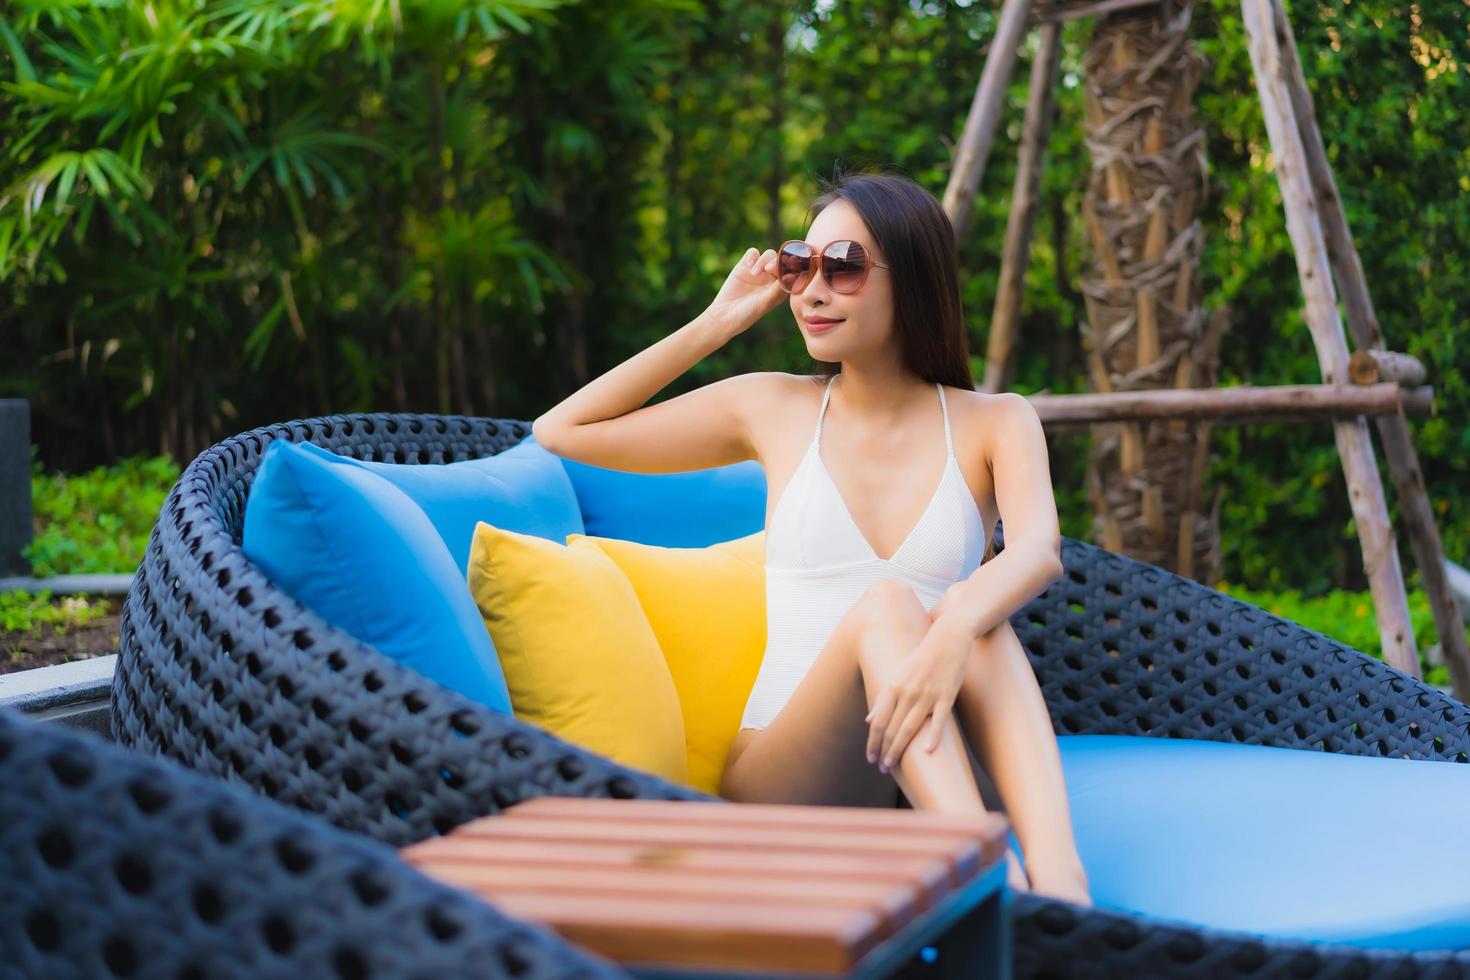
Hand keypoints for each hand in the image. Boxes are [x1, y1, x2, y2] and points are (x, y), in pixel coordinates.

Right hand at [705, 247, 786, 336]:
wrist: (725, 314)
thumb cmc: (748, 313)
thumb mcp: (766, 302)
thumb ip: (778, 288)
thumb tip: (791, 275)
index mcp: (780, 288)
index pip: (791, 271)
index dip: (790, 266)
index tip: (786, 267)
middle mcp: (771, 278)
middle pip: (780, 260)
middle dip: (776, 262)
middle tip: (768, 269)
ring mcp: (758, 271)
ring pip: (768, 255)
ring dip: (763, 261)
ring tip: (754, 273)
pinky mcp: (744, 266)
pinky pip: (753, 253)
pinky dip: (752, 256)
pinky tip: (748, 267)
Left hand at [865, 615, 972, 772]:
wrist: (948, 638)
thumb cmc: (921, 658)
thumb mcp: (898, 675)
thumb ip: (883, 698)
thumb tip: (868, 720)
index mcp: (893, 686)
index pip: (878, 720)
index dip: (872, 741)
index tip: (870, 757)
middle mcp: (907, 692)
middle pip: (891, 728)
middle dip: (884, 750)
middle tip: (881, 768)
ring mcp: (927, 695)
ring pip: (909, 728)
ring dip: (899, 749)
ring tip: (892, 766)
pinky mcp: (946, 696)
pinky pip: (938, 720)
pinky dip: (933, 736)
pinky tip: (928, 752)